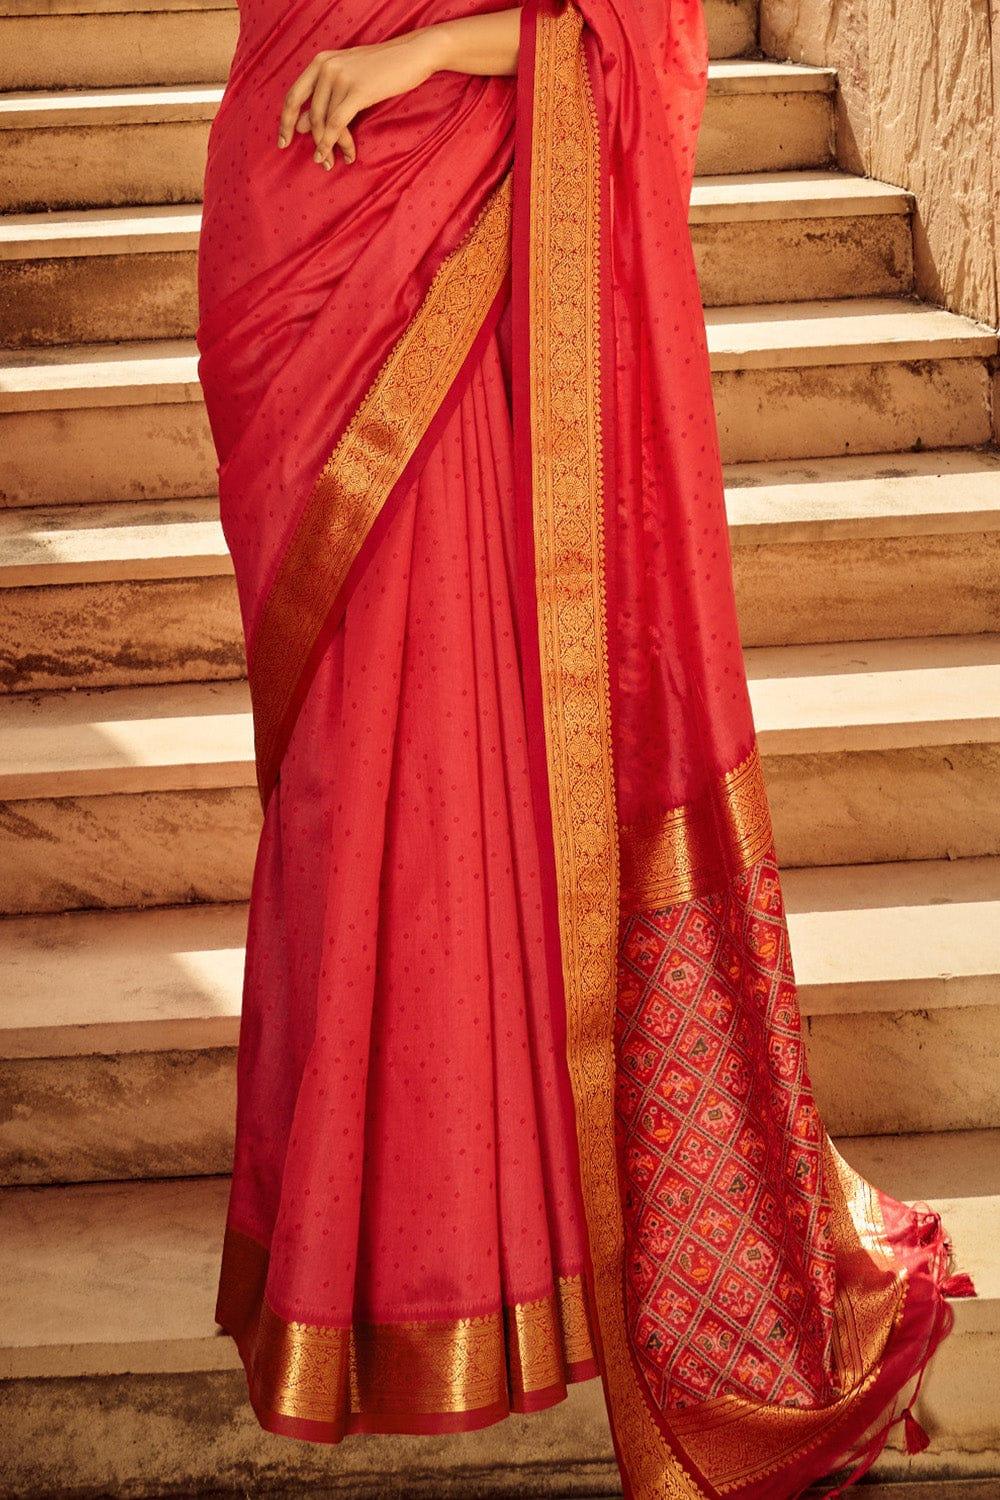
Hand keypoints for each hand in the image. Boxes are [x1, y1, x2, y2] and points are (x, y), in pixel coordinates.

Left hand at [278, 32, 441, 167]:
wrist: (411, 54)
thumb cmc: (382, 69)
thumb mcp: (348, 80)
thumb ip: (325, 98)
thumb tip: (301, 125)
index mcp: (320, 62)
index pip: (293, 96)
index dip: (285, 122)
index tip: (283, 142)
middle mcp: (326, 67)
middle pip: (310, 114)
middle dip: (313, 142)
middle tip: (320, 162)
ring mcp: (341, 77)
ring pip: (325, 122)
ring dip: (330, 147)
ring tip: (335, 162)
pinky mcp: (357, 90)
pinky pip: (338, 124)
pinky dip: (336, 143)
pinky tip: (343, 155)